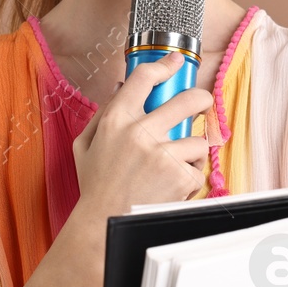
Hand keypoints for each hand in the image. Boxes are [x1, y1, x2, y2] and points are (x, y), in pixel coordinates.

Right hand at [72, 50, 214, 218]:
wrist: (104, 224)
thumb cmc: (96, 186)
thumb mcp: (86, 145)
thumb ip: (103, 114)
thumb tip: (123, 87)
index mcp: (116, 120)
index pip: (144, 78)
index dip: (164, 65)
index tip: (175, 62)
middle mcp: (141, 133)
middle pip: (187, 99)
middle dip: (201, 99)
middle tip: (202, 103)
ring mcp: (163, 155)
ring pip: (199, 138)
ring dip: (193, 150)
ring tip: (176, 163)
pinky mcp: (180, 176)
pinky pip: (199, 168)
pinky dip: (191, 177)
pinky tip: (174, 183)